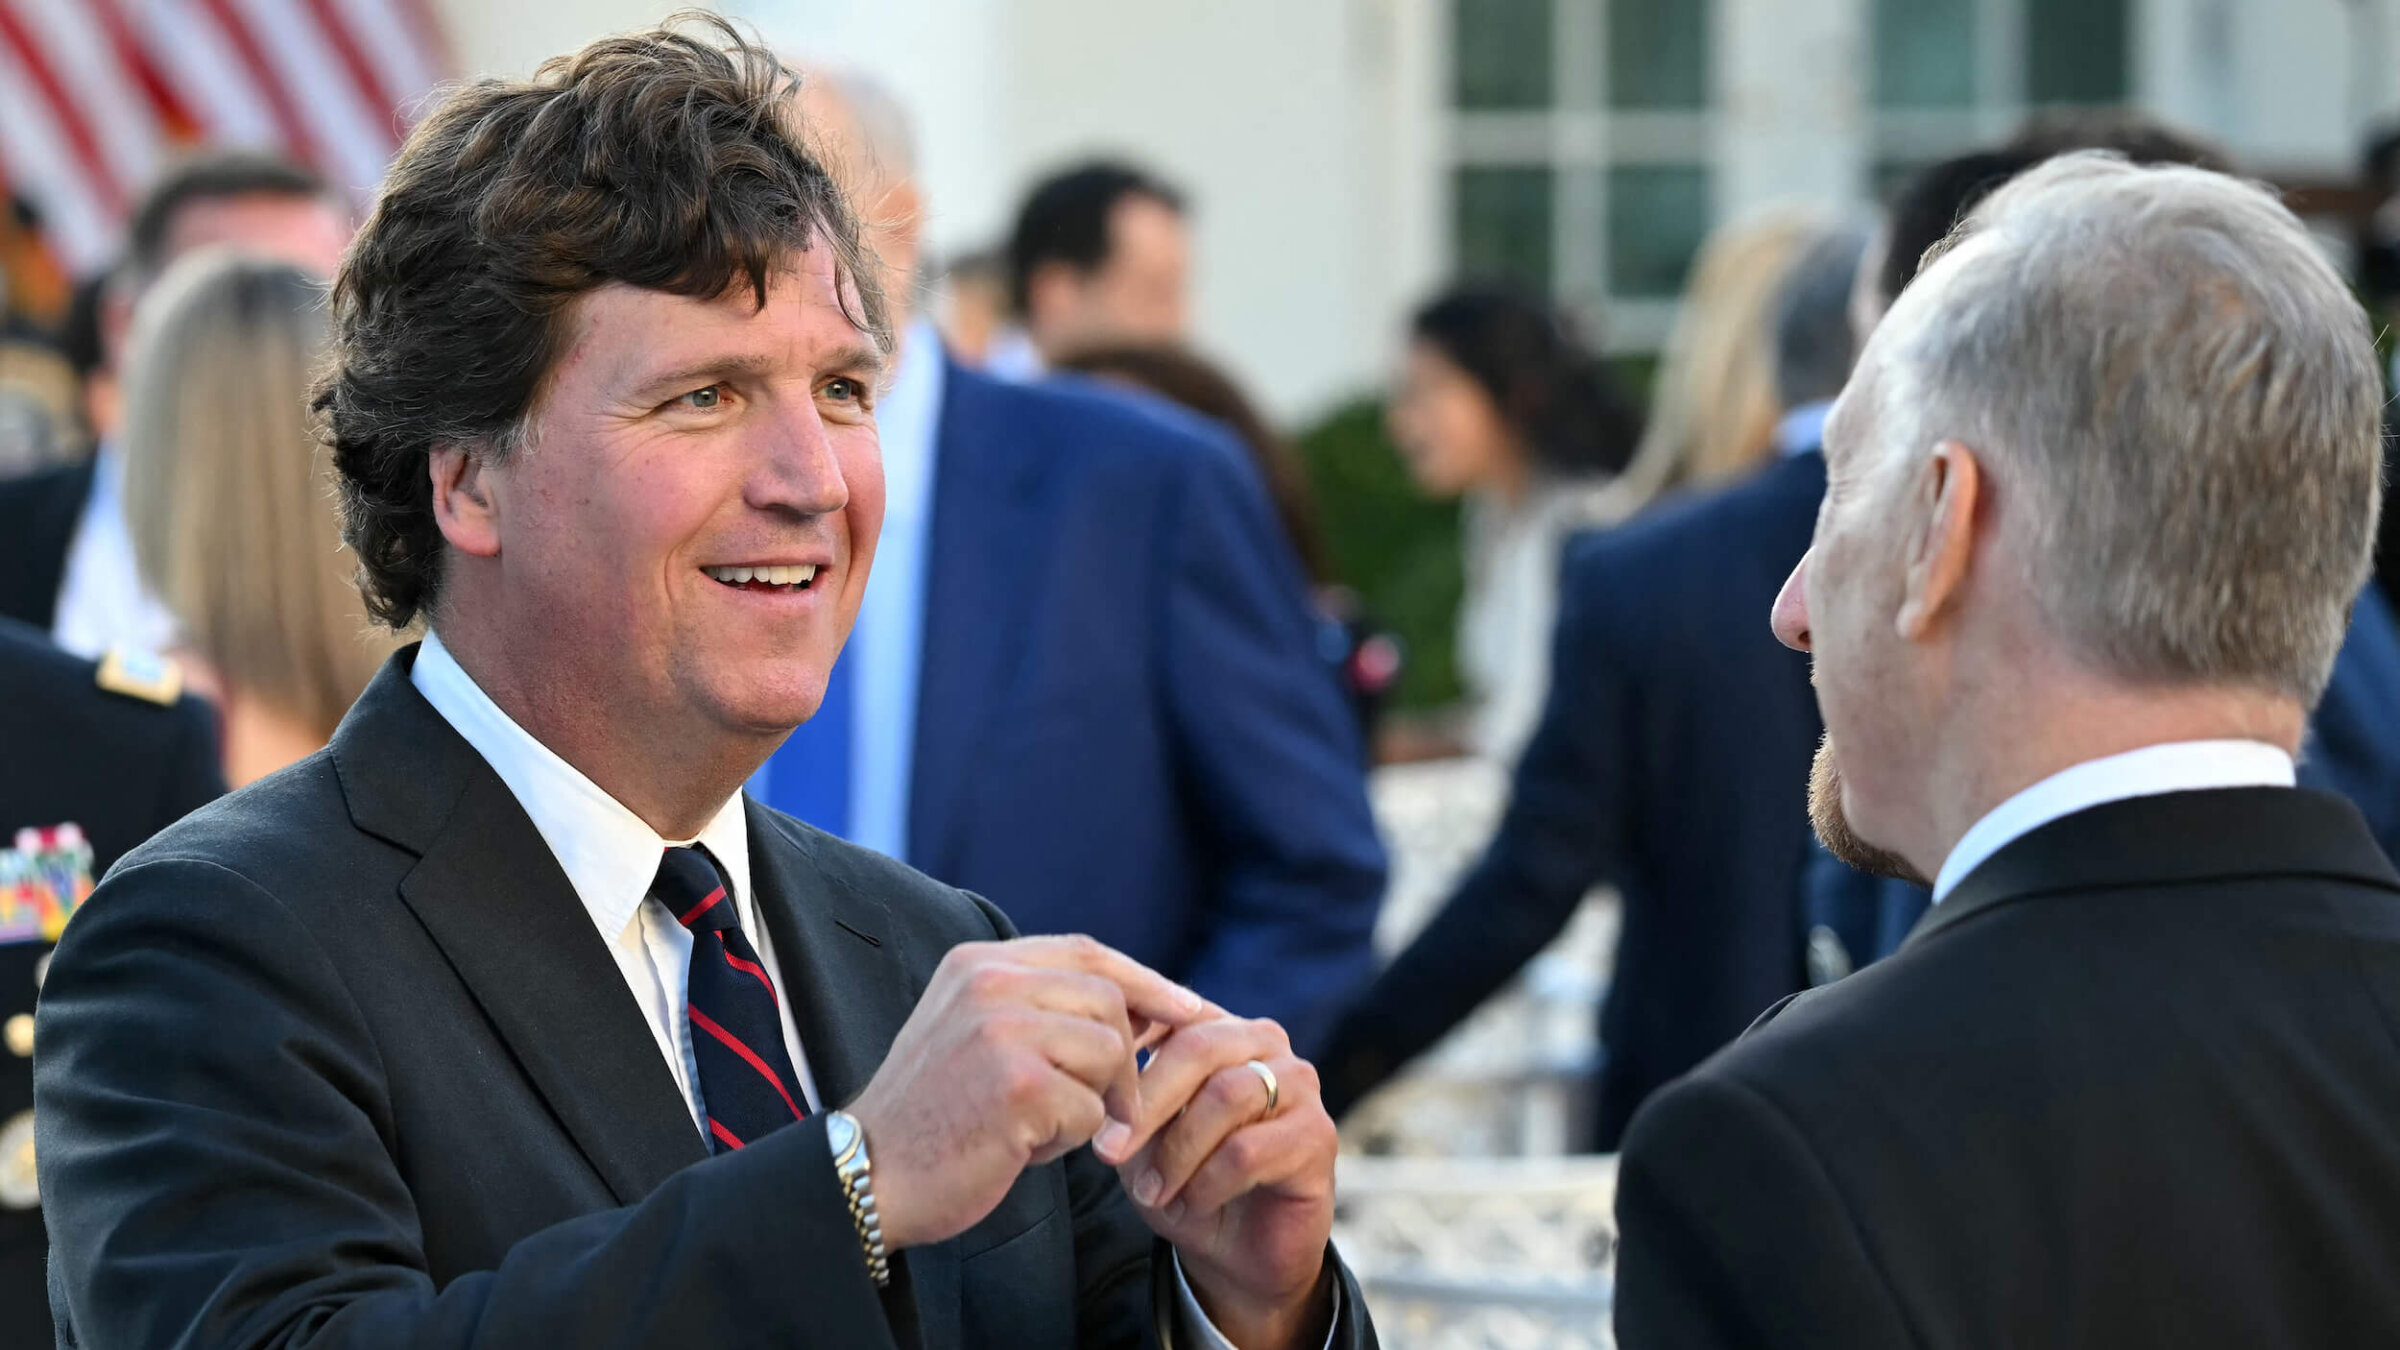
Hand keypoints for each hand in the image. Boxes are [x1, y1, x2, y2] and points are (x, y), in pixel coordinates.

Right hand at [846, 935, 1205, 1249]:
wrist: (870, 1174)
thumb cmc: (934, 1116)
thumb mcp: (975, 1033)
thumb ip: (1041, 1008)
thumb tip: (1143, 1005)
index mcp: (977, 963)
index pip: (1087, 951)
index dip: (1145, 980)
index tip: (1188, 1009)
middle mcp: (988, 982)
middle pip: (1109, 1001)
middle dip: (1123, 1062)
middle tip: (1106, 1112)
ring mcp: (1001, 1029)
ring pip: (1110, 1054)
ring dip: (1093, 1104)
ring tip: (1041, 1126)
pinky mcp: (1018, 1084)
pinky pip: (1092, 1110)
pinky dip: (1069, 1140)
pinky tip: (1022, 1147)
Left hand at [1102, 1009, 1337, 1349]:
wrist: (1236, 1252)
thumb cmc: (1184, 1180)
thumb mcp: (1141, 1135)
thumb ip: (1126, 1095)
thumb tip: (1097, 1070)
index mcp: (1219, 1027)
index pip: (1171, 1009)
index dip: (1127, 1042)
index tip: (1088, 1088)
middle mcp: (1264, 1042)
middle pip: (1199, 1047)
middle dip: (1146, 1102)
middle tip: (1108, 1151)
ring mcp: (1299, 1084)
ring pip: (1226, 1096)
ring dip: (1178, 1152)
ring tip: (1152, 1191)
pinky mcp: (1318, 1134)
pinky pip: (1247, 1150)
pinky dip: (1207, 1183)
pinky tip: (1193, 1204)